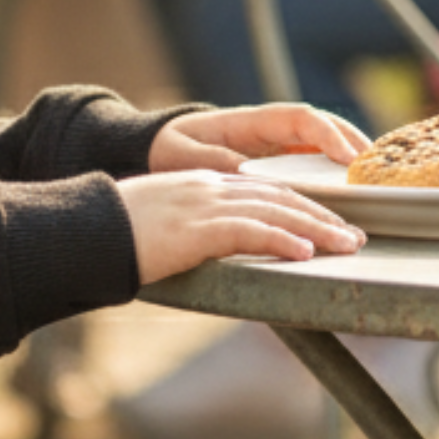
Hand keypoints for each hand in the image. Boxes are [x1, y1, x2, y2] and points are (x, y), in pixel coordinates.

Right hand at [117, 169, 364, 282]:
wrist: (85, 230)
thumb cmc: (112, 233)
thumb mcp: (157, 225)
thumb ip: (188, 231)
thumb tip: (202, 251)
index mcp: (199, 185)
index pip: (263, 190)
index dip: (300, 204)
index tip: (327, 222)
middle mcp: (207, 189)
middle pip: (278, 197)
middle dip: (320, 215)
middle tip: (352, 235)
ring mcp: (203, 206)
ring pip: (275, 211)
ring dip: (316, 229)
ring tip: (346, 245)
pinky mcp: (197, 228)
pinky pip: (251, 231)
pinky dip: (282, 240)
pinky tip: (306, 252)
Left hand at [150, 104, 369, 174]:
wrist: (160, 150)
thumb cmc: (171, 148)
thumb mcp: (184, 154)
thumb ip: (212, 160)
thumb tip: (243, 171)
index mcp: (252, 121)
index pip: (301, 118)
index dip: (328, 135)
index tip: (349, 158)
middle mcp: (272, 130)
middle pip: (324, 128)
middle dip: (353, 143)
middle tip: (377, 172)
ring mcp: (278, 145)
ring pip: (324, 145)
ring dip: (351, 159)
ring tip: (375, 183)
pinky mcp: (279, 163)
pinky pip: (313, 164)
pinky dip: (335, 175)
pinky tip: (351, 195)